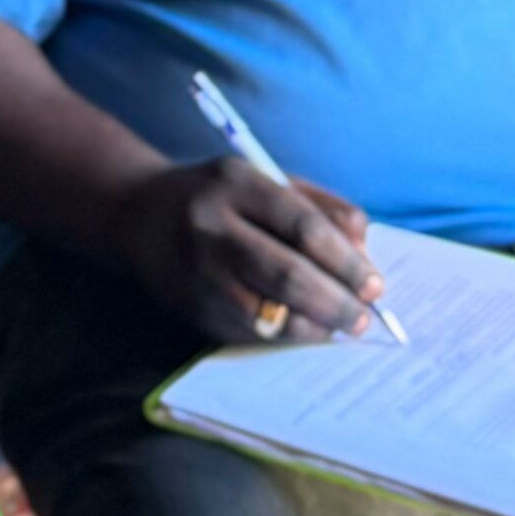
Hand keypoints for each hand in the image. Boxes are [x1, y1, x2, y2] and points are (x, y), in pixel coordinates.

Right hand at [104, 160, 383, 347]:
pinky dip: (285, 335)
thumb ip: (320, 208)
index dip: (345, 260)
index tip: (375, 285)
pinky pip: (248, 330)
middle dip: (334, 301)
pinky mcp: (191, 306)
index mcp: (235, 183)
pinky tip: (303, 328)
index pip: (301, 225)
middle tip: (362, 317)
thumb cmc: (220, 196)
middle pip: (285, 273)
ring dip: (312, 326)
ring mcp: (197, 270)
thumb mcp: (266, 180)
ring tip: (337, 327)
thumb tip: (364, 252)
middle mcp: (210, 225)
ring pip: (267, 312)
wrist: (139, 214)